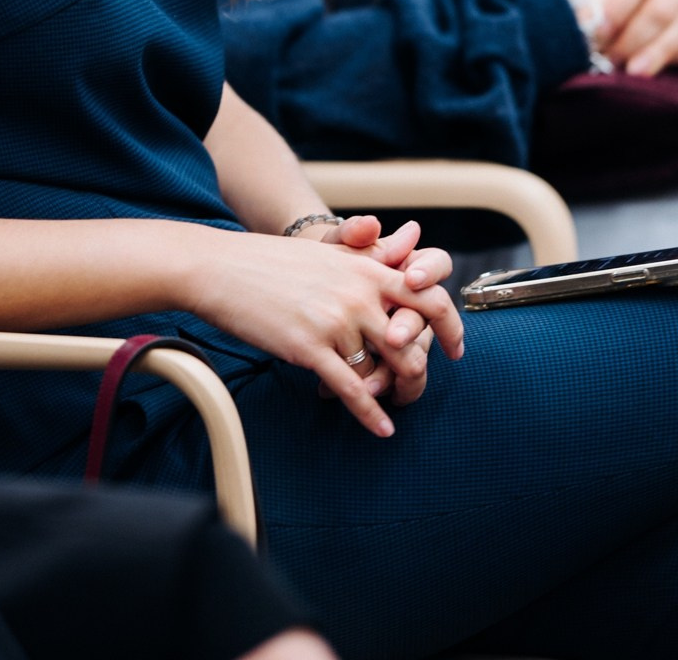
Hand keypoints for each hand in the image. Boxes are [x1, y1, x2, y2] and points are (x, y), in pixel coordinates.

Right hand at [190, 220, 463, 437]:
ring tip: (394, 406)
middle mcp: (358, 293)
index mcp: (366, 267)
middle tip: (421, 385)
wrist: (222, 268)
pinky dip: (370, 412)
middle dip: (421, 367)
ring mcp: (336, 321)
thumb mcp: (326, 253)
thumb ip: (366, 259)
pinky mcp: (310, 347)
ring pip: (381, 367)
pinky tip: (382, 429)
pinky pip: (351, 387)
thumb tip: (408, 247)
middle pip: (412, 339)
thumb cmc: (271, 261)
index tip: (455, 347)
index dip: (449, 324)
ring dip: (389, 392)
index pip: (428, 295)